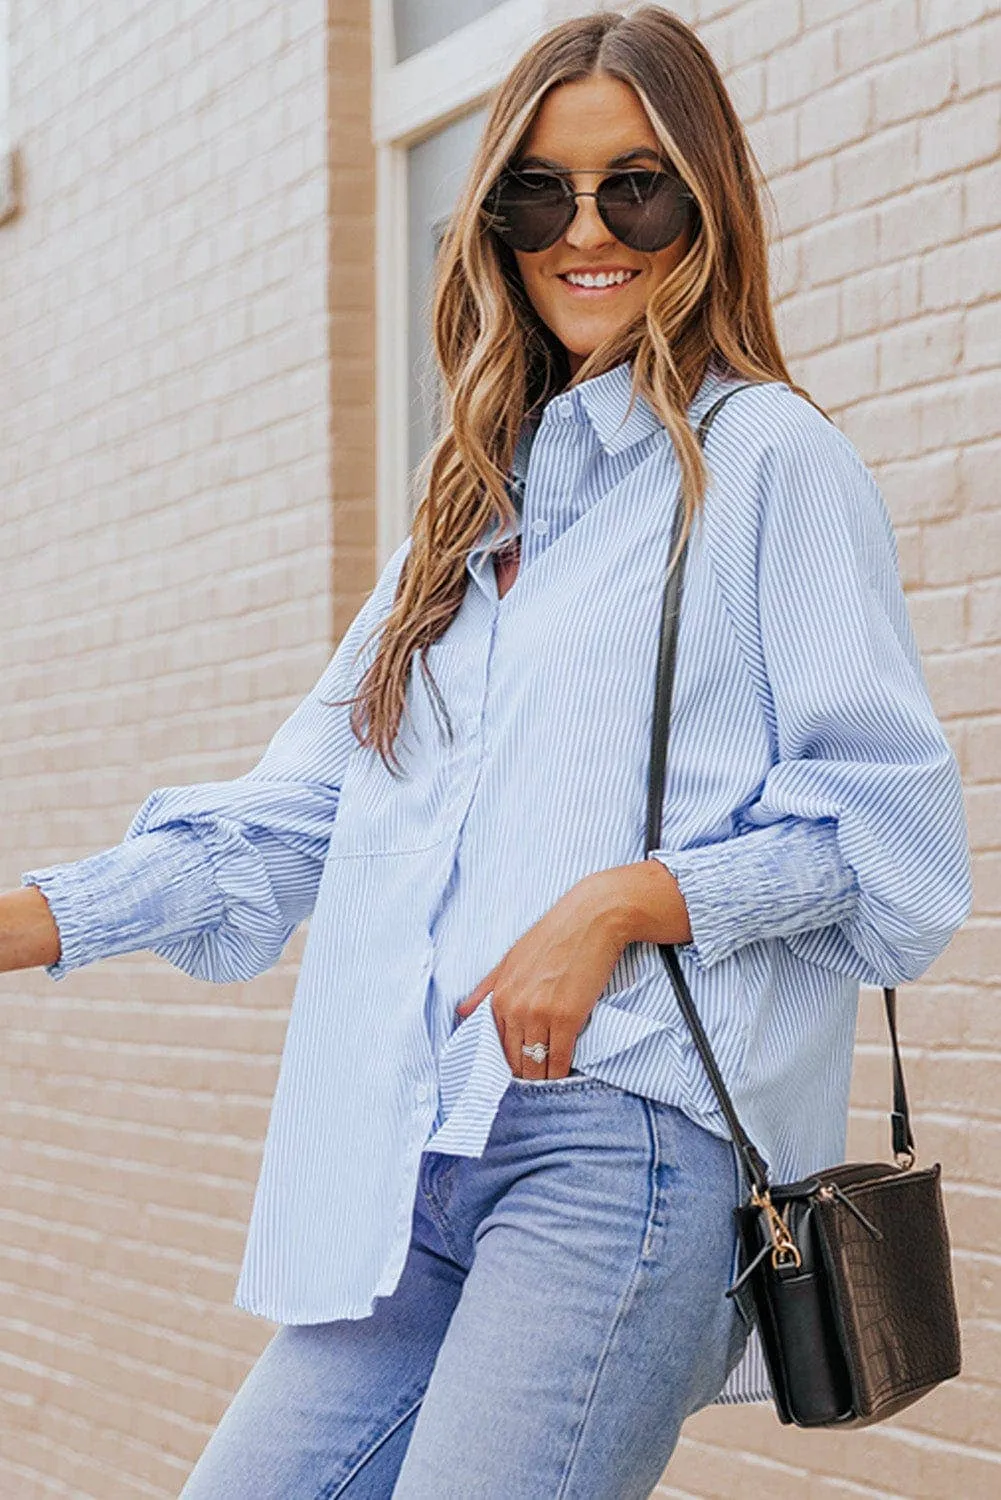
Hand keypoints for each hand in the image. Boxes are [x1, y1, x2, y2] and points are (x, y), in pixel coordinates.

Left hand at [454, 872, 633, 1079]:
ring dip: (542, 1077)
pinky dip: (561, 1071)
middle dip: (524, 1073)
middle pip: (515, 1059)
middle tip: (534, 1081)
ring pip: (536, 1063)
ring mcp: (541, 1015)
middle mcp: (516, 1008)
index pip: (498, 1045)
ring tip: (549, 1082)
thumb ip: (486, 988)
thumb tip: (462, 1013)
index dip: (508, 1062)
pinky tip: (564, 1075)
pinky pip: (560, 1058)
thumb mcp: (512, 958)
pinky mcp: (567, 1018)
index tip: (518, 1069)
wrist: (592, 919)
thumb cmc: (554, 934)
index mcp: (501, 995)